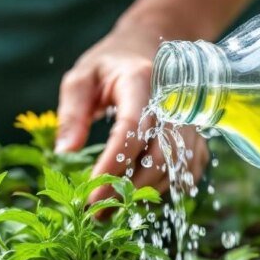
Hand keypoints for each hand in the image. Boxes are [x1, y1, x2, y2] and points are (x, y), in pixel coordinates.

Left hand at [55, 23, 208, 199]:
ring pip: (177, 165)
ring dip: (148, 193)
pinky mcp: (195, 131)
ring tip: (114, 211)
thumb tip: (64, 152)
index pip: (131, 129)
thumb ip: (71, 113)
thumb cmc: (109, 65)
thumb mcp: (81, 79)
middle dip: (129, 189)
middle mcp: (172, 99)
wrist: (147, 46)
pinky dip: (169, 186)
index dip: (112, 165)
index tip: (90, 193)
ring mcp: (189, 116)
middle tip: (98, 213)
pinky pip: (190, 166)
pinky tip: (142, 196)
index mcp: (140, 80)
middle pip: (160, 154)